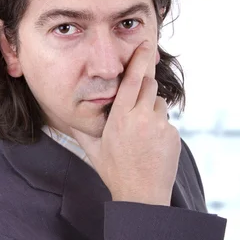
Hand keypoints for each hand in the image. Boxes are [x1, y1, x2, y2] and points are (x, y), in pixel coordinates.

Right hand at [70, 42, 180, 205]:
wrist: (141, 196)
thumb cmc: (114, 172)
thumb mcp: (93, 149)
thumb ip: (82, 130)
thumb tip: (66, 119)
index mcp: (120, 117)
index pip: (132, 79)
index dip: (139, 59)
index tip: (144, 44)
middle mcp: (141, 118)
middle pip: (149, 85)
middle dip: (144, 88)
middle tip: (137, 104)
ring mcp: (160, 126)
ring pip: (159, 104)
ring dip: (151, 111)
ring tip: (142, 135)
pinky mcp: (173, 135)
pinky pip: (167, 122)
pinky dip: (160, 129)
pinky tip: (152, 147)